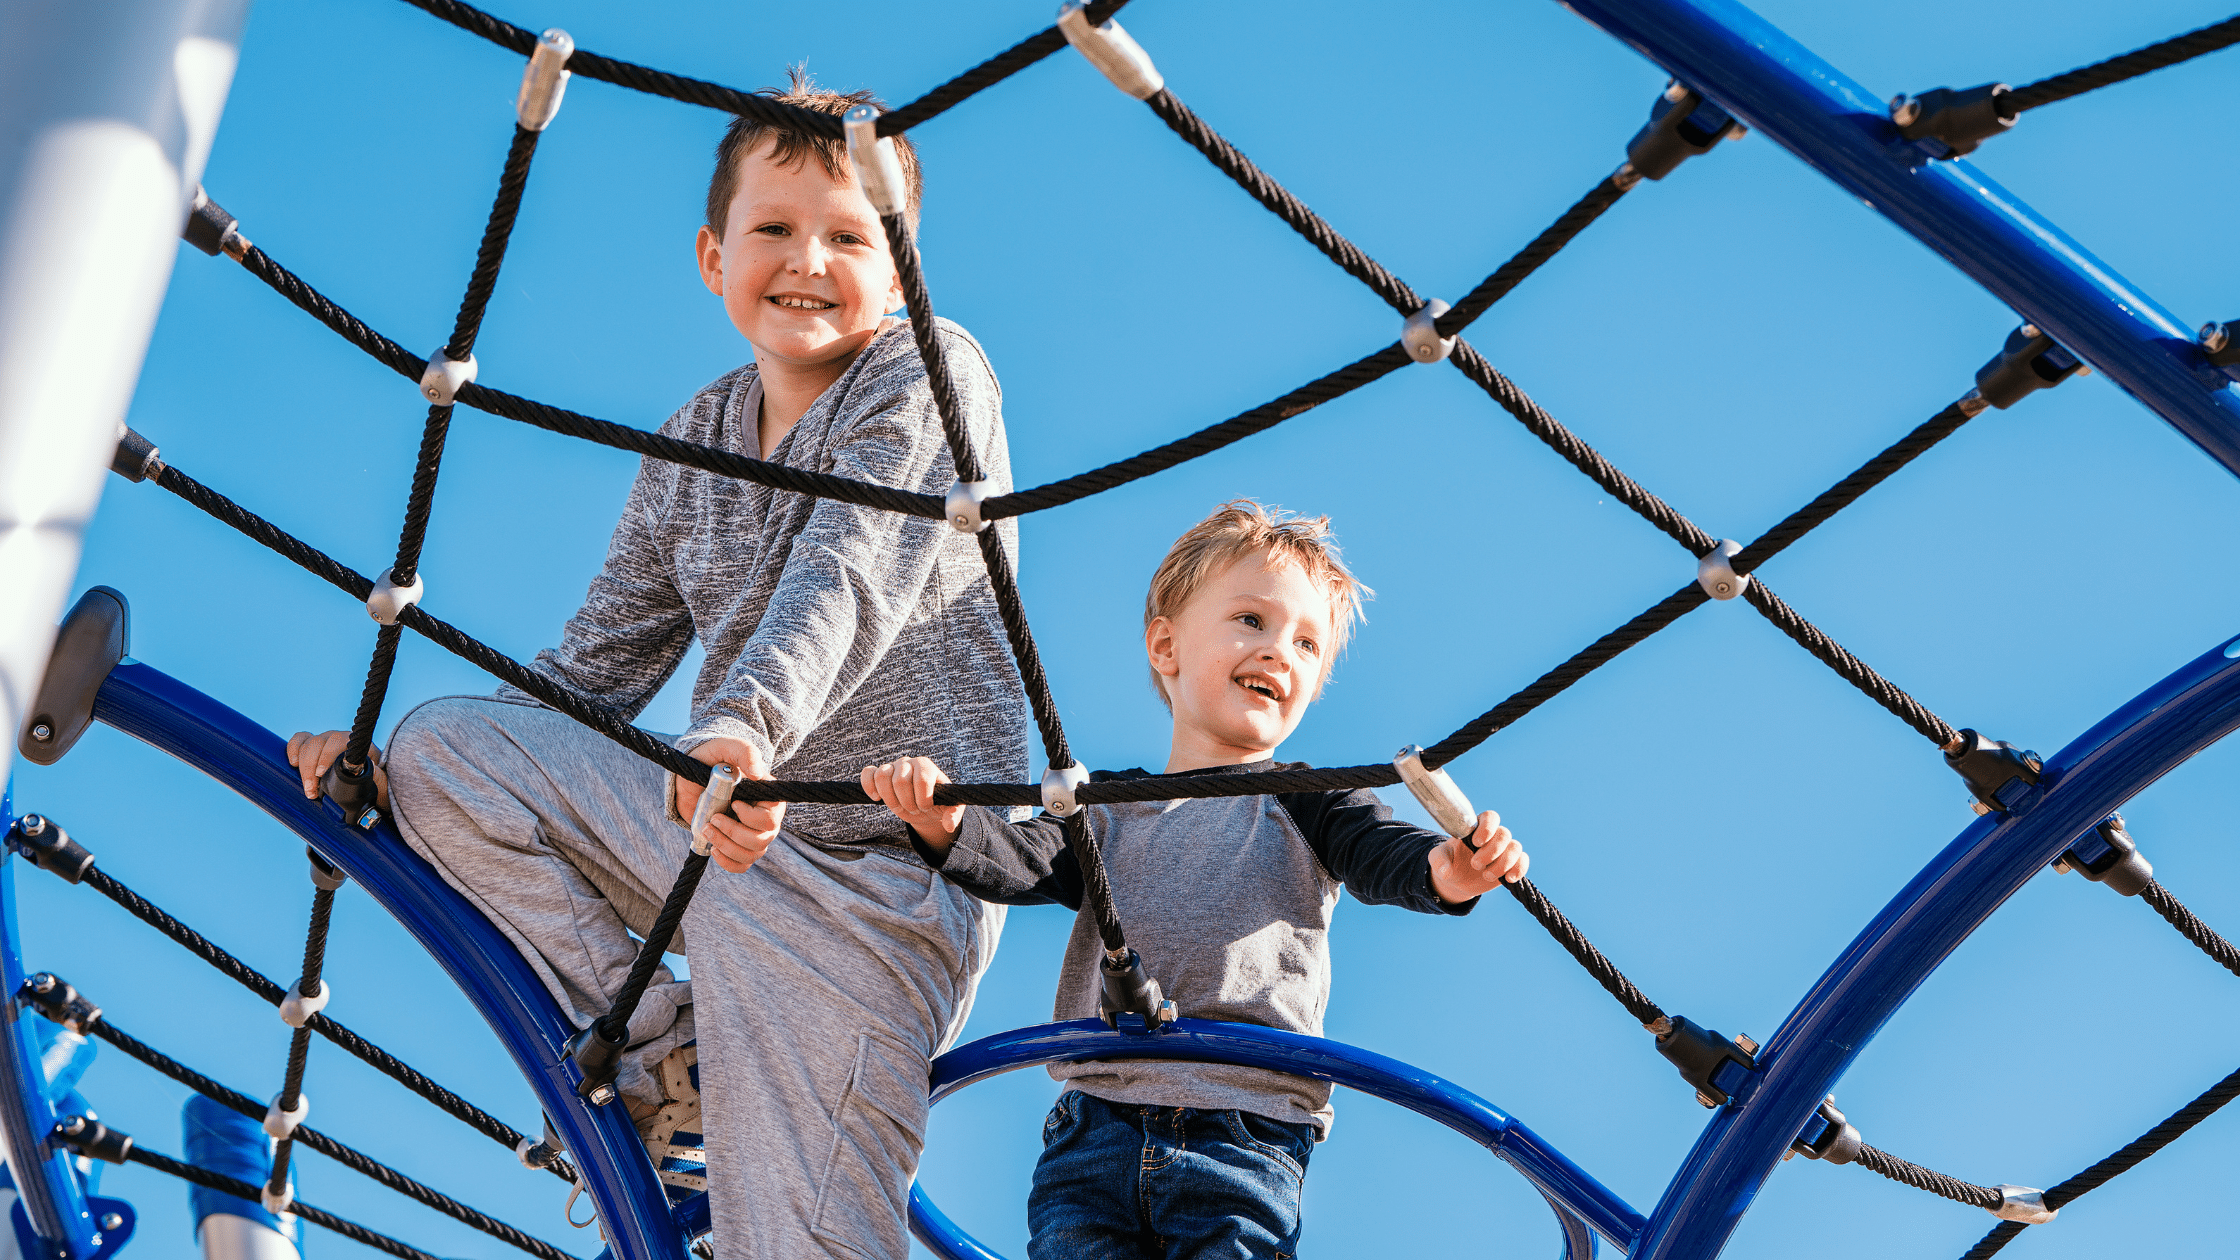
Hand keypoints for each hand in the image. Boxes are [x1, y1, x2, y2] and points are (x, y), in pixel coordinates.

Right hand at [285, 730, 387, 809]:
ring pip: (308, 744)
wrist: (368, 782)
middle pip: (319, 743)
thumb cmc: (375, 783)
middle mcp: (340, 740)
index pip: (339, 742)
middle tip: (312, 791)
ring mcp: (325, 741)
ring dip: (303, 766)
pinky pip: (299, 739)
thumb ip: (379, 778)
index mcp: (358, 745)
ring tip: (308, 788)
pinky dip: (293, 748)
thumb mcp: (380, 783)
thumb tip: (370, 768)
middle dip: (311, 768)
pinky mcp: (312, 746)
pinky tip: (292, 762)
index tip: (321, 774)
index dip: (327, 756)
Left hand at [677, 738, 782, 873]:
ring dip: (727, 847)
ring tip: (707, 829)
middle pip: (762, 840)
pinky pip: (742, 865)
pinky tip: (713, 849)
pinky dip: (727, 862)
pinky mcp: (737, 846)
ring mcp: (753, 835)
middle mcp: (766, 819)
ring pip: (751, 855)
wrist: (693, 777)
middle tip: (714, 819)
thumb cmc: (714, 758)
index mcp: (769, 797)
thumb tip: (758, 773)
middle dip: (734, 833)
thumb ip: (745, 753)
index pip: (771, 818)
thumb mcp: (727, 748)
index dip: (752, 817)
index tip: (734, 804)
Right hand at [860, 757, 962, 852]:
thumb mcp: (951, 808)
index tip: (926, 807)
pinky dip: (868, 785)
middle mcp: (909, 762)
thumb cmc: (938, 803)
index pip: (922, 780)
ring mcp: (892, 767)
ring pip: (882, 776)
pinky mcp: (878, 773)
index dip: (923, 799)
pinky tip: (876, 798)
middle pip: (900, 781)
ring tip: (899, 807)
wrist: (923, 805)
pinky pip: (868, 773)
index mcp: (926, 766)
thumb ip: (954, 814)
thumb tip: (949, 825)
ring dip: (890, 799)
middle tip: (914, 810)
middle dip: (907, 802)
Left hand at [1428, 810, 1527, 904]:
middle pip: (1504, 834)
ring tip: (1487, 875)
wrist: (1456, 880)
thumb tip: (1446, 871)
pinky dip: (1519, 870)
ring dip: (1503, 864)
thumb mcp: (1438, 859)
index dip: (1487, 828)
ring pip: (1516, 848)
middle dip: (1491, 852)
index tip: (1476, 843)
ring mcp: (1504, 850)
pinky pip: (1523, 862)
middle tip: (1475, 865)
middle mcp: (1493, 836)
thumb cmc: (1447, 863)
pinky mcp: (1512, 864)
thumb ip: (1439, 861)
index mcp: (1476, 828)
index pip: (1491, 817)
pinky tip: (1508, 879)